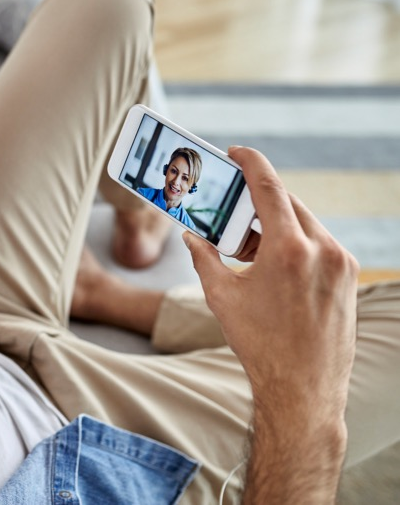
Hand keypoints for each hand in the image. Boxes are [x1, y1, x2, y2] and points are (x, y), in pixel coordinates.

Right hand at [183, 147, 357, 413]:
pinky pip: (319, 245)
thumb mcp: (221, 296)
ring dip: (276, 224)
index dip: (251, 163)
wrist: (303, 387)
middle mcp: (322, 250)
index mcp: (288, 249)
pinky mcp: (349, 277)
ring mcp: (341, 263)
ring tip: (249, 246)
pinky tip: (273, 264)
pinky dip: (294, 243)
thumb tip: (191, 236)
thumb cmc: (259, 343)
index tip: (236, 152)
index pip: (269, 188)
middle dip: (258, 201)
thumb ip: (204, 257)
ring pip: (305, 224)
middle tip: (232, 206)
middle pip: (287, 204)